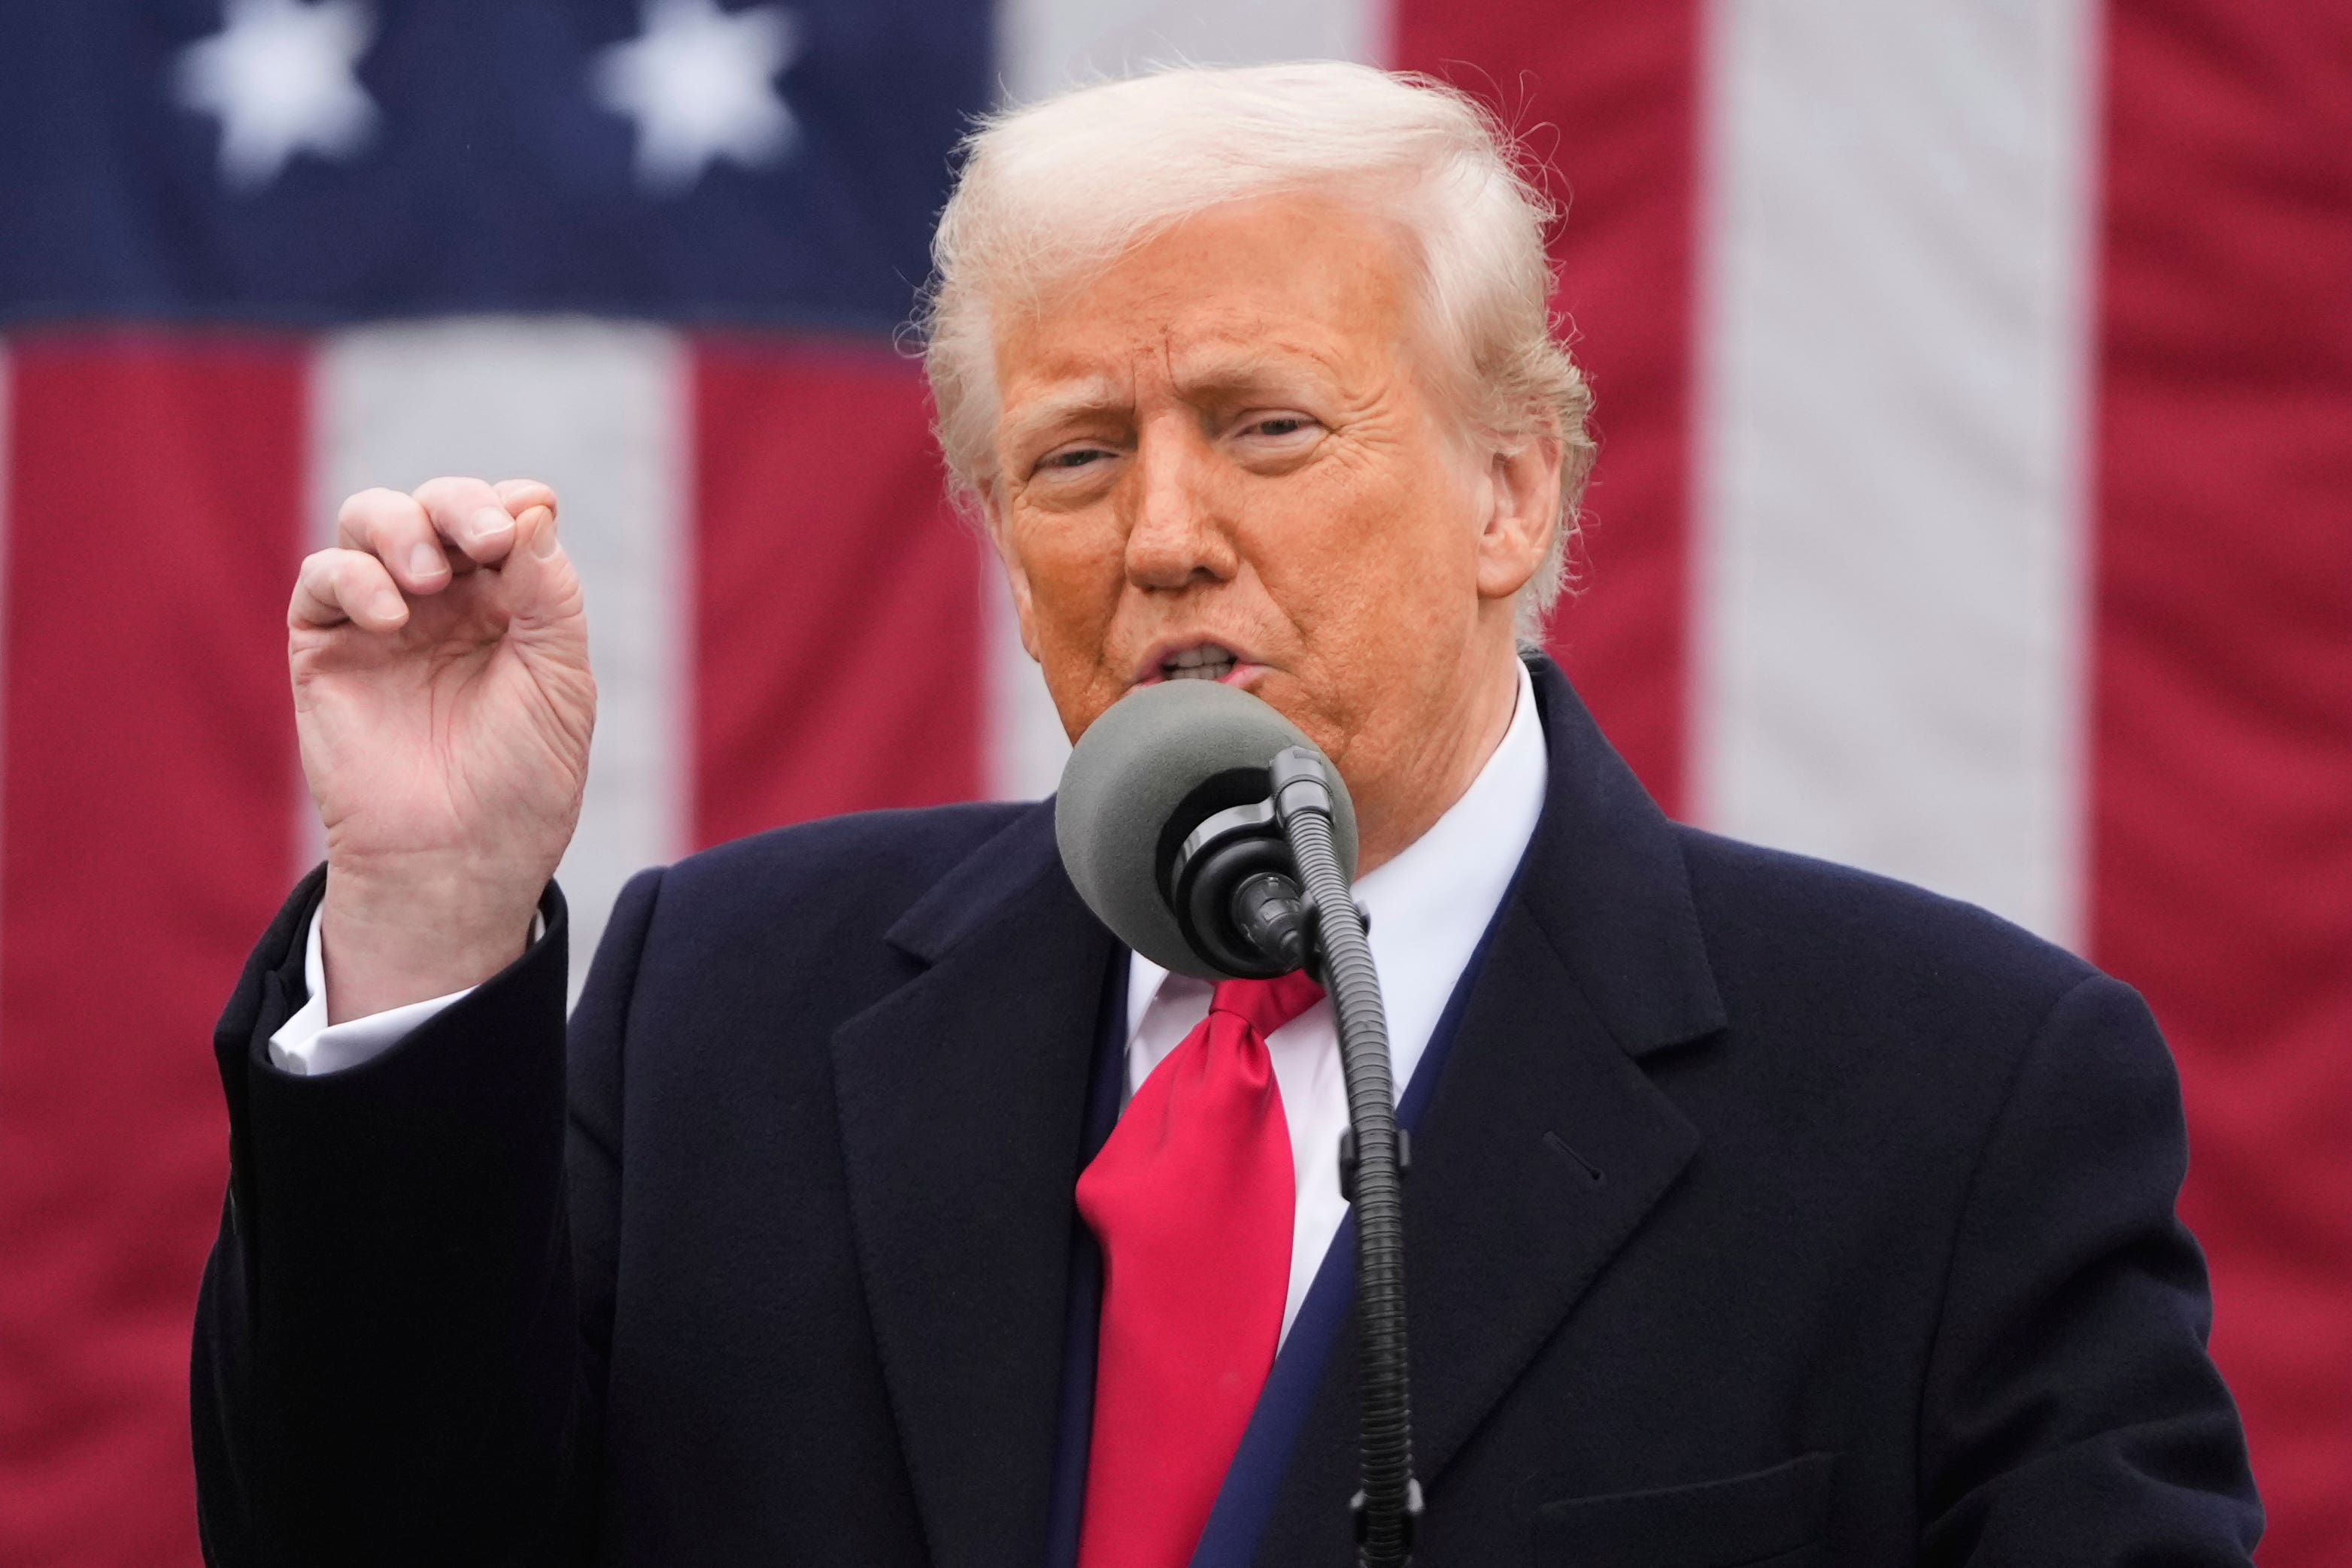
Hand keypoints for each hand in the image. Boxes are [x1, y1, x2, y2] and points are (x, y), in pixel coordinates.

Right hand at [291, 478, 594, 1020]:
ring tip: (427, 580)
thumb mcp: (560, 683)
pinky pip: (321, 578)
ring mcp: (382, 620)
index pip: (505, 516)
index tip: (526, 517)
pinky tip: (389, 619)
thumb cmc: (520, 783)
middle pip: (438, 507)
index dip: (513, 503)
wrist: (457, 861)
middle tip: (484, 539)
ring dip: (401, 527)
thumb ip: (548, 594)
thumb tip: (533, 506)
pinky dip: (352, 577)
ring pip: (371, 520)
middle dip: (458, 505)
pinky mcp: (325, 648)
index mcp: (511, 603)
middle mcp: (446, 601)